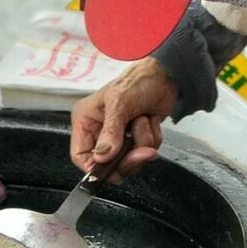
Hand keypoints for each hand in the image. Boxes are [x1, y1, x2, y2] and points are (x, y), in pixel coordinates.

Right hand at [71, 58, 177, 182]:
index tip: (112, 171)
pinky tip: (150, 120)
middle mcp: (100, 130)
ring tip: (143, 118)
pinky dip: (152, 137)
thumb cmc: (138, 80)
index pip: (80, 155)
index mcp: (86, 120)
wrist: (166, 75)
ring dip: (143, 141)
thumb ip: (111, 130)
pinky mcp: (137, 137)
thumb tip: (103, 156)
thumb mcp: (120, 103)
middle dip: (128, 157)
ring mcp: (120, 135)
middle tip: (142, 150)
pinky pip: (145, 151)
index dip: (94, 167)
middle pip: (108, 163)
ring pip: (130, 159)